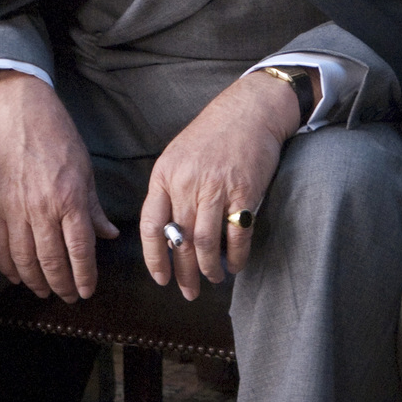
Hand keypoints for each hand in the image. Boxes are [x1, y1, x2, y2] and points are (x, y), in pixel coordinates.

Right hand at [0, 70, 117, 300]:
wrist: (19, 113)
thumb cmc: (58, 137)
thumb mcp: (85, 169)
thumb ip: (94, 207)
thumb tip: (108, 235)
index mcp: (70, 198)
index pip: (79, 250)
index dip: (84, 276)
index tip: (87, 291)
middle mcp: (42, 208)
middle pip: (51, 261)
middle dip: (62, 285)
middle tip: (68, 297)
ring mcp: (14, 209)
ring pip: (24, 259)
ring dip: (35, 281)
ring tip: (44, 291)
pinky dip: (7, 267)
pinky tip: (17, 276)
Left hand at [141, 70, 300, 299]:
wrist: (250, 109)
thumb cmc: (213, 134)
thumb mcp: (179, 156)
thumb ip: (170, 191)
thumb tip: (168, 235)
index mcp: (165, 174)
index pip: (151, 226)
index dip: (155, 258)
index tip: (161, 278)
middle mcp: (187, 182)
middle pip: (181, 241)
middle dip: (183, 273)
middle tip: (188, 292)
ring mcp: (217, 187)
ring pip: (207, 243)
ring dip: (209, 269)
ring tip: (213, 279)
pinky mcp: (245, 191)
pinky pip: (238, 235)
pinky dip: (236, 257)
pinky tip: (235, 265)